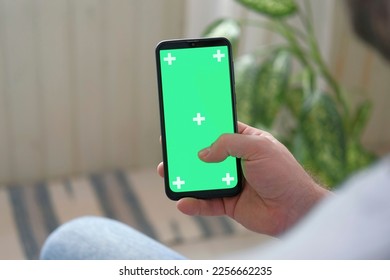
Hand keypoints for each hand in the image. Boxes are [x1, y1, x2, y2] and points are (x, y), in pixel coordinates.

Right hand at [157, 122, 329, 235]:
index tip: (183, 121)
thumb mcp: (258, 147)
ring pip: (201, 179)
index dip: (201, 125)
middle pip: (205, 154)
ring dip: (184, 176)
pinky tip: (183, 201)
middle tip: (168, 147)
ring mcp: (231, 183)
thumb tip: (202, 154)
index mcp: (245, 141)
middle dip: (186, 151)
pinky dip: (194, 203)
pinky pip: (207, 204)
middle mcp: (236, 161)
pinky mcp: (229, 204)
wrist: (296, 209)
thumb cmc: (284, 173)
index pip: (218, 129)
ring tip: (165, 172)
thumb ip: (228, 144)